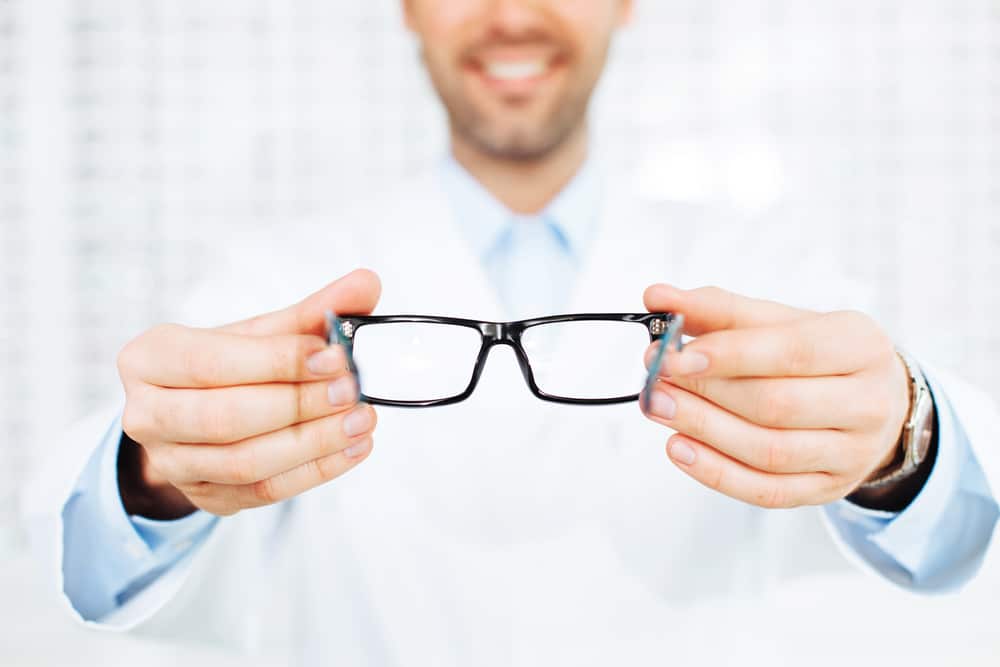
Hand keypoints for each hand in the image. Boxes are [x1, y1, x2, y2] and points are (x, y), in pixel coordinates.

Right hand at [116, 268, 380, 517]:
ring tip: (361, 419)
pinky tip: (353, 447)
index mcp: (149, 358)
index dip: (277, 361)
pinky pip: (263, 492)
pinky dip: (316, 471)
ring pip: (244, 463)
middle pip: (225, 418)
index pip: (212, 362)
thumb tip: (367, 284)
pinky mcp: (204, 497)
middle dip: (298, 405)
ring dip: (313, 443)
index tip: (335, 356)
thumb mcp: (260, 332)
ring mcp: (171, 463)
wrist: (193, 412)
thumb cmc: (227, 363)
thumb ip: (313, 310)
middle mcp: (146, 414)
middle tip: (352, 390)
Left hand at [640, 285, 910, 508]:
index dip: (729, 354)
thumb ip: (719, 309)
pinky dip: (716, 473)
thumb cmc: (816, 356)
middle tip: (655, 378)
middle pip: (776, 405)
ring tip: (658, 406)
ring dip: (703, 429)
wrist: (873, 404)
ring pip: (768, 451)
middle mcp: (868, 403)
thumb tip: (658, 297)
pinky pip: (767, 491)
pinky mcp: (828, 489)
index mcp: (860, 346)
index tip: (674, 352)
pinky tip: (679, 447)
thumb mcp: (780, 322)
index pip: (791, 352)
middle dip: (706, 391)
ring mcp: (852, 454)